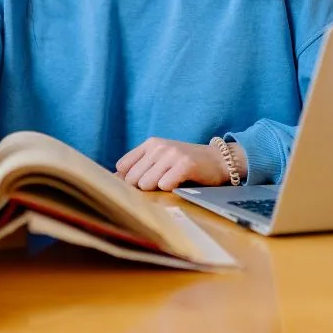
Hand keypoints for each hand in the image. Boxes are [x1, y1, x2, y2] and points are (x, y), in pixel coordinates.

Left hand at [115, 137, 245, 190]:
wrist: (219, 160)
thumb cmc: (186, 164)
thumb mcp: (161, 160)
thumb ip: (138, 168)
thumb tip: (113, 179)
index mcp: (150, 144)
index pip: (122, 167)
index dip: (128, 180)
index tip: (141, 184)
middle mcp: (159, 146)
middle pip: (132, 179)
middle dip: (144, 187)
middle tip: (161, 184)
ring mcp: (172, 154)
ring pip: (146, 183)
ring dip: (158, 189)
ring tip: (171, 182)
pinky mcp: (185, 164)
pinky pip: (165, 185)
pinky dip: (171, 189)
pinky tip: (180, 183)